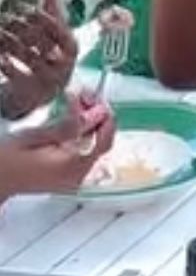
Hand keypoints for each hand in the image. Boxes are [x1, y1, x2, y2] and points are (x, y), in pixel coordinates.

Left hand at [0, 0, 77, 119]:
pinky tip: (0, 57)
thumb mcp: (52, 39)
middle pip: (39, 38)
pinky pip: (14, 70)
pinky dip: (3, 61)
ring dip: (7, 41)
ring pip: (25, 53)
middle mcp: (65, 64)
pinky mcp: (32, 91)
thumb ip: (52, 14)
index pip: (56, 26)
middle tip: (4, 19)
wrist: (35, 98)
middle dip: (17, 26)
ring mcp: (49, 79)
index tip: (22, 8)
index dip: (38, 15)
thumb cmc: (44, 61)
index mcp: (71, 49)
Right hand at [0, 100, 114, 203]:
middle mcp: (78, 176)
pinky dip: (82, 135)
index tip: (97, 100)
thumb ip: (67, 126)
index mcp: (72, 167)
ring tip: (79, 102)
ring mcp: (74, 179)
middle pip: (100, 142)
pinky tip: (72, 119)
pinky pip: (83, 153)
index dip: (105, 118)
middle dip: (96, 117)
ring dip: (89, 124)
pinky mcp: (68, 177)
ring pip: (93, 146)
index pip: (103, 141)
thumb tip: (94, 114)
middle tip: (86, 96)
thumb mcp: (34, 136)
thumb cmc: (5, 159)